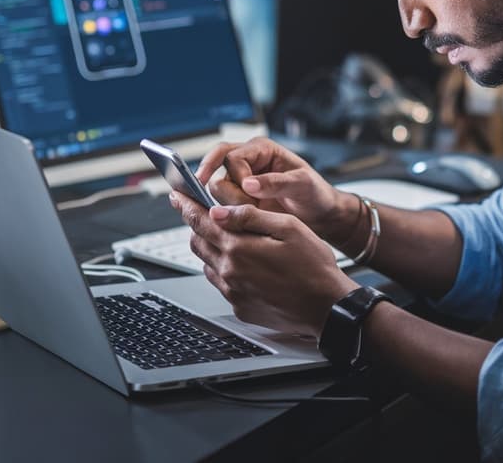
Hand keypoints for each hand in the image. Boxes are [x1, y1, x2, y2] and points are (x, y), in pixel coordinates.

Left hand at [169, 192, 357, 335]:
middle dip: (196, 223)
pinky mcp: (240, 306)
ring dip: (209, 245)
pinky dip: (222, 267)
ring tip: (226, 235)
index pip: (201, 221)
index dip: (186, 205)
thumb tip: (218, 211)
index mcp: (239, 248)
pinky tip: (240, 261)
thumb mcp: (288, 228)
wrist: (326, 307)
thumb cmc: (313, 266)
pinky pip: (220, 282)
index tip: (177, 194)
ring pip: (206, 262)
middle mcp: (230, 272)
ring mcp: (233, 292)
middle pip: (197, 241)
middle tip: (201, 211)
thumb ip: (250, 217)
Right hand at [196, 137, 357, 242]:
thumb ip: (276, 182)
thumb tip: (247, 184)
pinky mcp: (239, 197)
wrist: (319, 215)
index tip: (251, 198)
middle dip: (230, 193)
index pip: (233, 156)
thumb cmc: (315, 194)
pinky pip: (221, 201)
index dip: (237, 177)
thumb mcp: (302, 185)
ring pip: (217, 187)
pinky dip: (226, 212)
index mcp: (263, 149)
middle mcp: (248, 160)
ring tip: (252, 217)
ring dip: (229, 204)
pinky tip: (238, 223)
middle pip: (218, 169)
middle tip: (250, 210)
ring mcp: (241, 179)